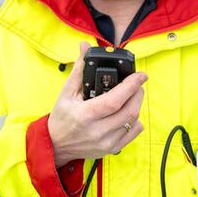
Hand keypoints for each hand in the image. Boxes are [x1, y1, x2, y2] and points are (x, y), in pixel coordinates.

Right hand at [48, 42, 148, 166]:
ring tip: (131, 96)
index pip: (114, 100)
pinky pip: (134, 132)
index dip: (130, 86)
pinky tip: (126, 113)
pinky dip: (135, 119)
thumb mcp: (66, 92)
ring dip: (136, 104)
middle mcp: (97, 131)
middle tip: (136, 84)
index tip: (140, 75)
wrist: (57, 145)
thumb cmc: (62, 117)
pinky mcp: (113, 149)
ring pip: (134, 121)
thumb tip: (84, 47)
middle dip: (137, 93)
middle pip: (129, 111)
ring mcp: (106, 142)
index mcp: (84, 115)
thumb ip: (79, 69)